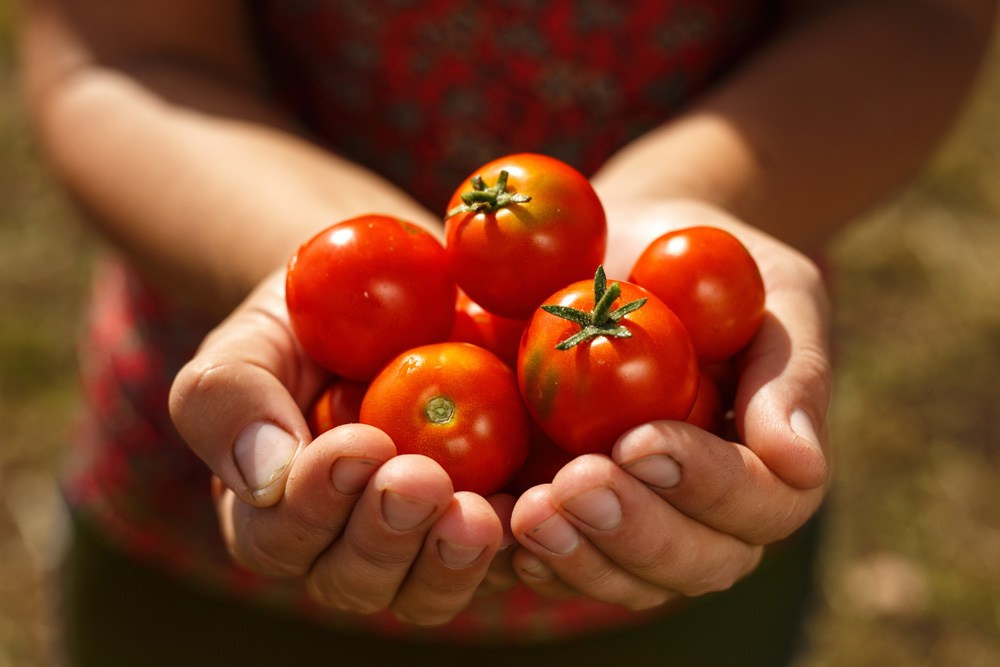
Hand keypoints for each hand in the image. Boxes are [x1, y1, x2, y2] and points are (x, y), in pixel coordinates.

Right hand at [169, 270, 514, 624]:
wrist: (395, 300)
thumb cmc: (310, 322)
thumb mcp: (254, 339)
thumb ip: (227, 398)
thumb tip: (263, 477)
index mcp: (279, 514)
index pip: (282, 536)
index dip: (316, 503)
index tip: (359, 445)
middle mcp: (347, 547)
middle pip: (357, 579)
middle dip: (387, 534)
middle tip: (422, 480)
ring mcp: (422, 546)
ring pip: (428, 591)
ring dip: (450, 559)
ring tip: (479, 512)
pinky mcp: (490, 527)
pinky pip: (507, 560)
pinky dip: (523, 541)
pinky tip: (539, 504)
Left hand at [509, 199, 830, 608]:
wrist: (637, 256)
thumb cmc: (719, 269)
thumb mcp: (776, 294)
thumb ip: (792, 374)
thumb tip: (801, 462)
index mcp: (772, 470)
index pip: (761, 503)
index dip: (705, 483)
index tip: (641, 441)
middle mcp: (712, 518)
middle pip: (694, 562)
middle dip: (634, 531)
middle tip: (576, 485)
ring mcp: (644, 528)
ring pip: (627, 580)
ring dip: (579, 555)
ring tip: (529, 513)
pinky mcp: (580, 521)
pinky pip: (564, 563)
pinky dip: (533, 556)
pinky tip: (500, 529)